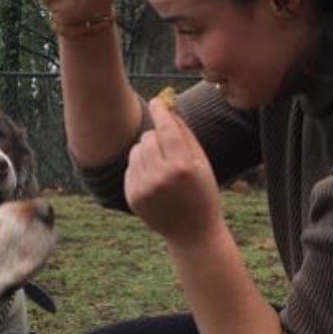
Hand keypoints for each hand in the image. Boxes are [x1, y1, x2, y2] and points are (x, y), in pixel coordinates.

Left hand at [125, 97, 222, 248]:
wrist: (192, 232)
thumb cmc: (202, 192)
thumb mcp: (202, 162)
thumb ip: (185, 133)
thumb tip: (169, 106)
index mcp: (182, 166)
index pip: (166, 128)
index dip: (160, 111)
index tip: (156, 101)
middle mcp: (161, 177)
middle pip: (148, 137)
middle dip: (156, 136)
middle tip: (167, 145)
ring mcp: (144, 188)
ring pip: (136, 150)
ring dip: (146, 150)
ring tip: (162, 164)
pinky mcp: (132, 196)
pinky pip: (130, 167)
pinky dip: (140, 166)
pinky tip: (154, 179)